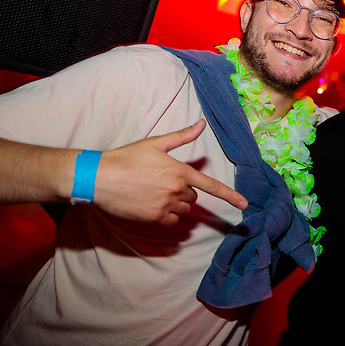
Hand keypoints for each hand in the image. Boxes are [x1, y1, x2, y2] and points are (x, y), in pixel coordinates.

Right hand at [94, 120, 247, 224]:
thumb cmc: (127, 158)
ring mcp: (164, 206)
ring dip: (176, 203)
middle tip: (162, 181)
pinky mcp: (153, 219)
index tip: (245, 205)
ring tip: (154, 192)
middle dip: (183, 190)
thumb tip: (202, 124)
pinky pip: (171, 221)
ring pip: (183, 209)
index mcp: (179, 171)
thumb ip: (182, 136)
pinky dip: (167, 215)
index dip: (230, 196)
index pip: (211, 186)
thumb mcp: (155, 144)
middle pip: (192, 196)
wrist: (99, 177)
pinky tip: (152, 205)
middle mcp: (175, 190)